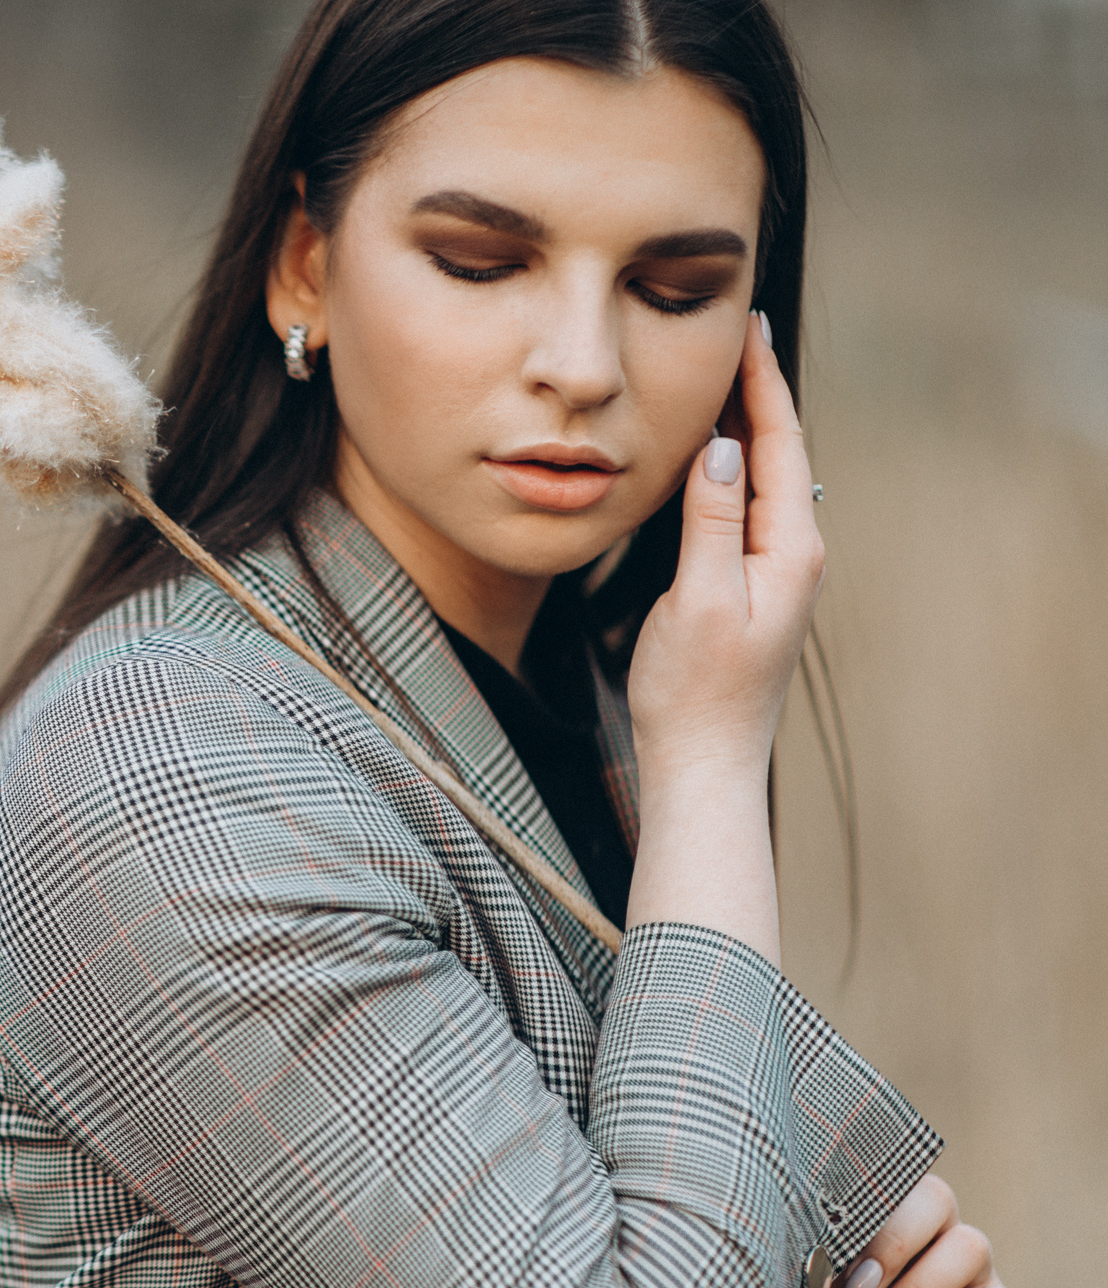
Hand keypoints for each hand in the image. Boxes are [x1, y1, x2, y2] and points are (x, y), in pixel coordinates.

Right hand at [626, 309, 823, 785]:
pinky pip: (740, 507)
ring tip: (714, 377)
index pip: (777, 443)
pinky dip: (722, 468)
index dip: (760, 381)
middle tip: (730, 332)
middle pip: (775, 451)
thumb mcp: (699, 598)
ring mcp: (771, 571)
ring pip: (758, 478)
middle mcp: (791, 553)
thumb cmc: (695, 692)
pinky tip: (700, 456)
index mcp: (789, 549)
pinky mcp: (747, 588)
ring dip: (737, 426)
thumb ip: (712, 519)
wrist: (702, 763)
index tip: (745, 326)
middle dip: (753, 390)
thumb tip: (722, 446)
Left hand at [764, 1175, 1019, 1287]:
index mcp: (877, 1221)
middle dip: (895, 1240)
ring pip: (971, 1248)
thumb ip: (802, 1262)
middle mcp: (929, 1241)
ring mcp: (967, 1281)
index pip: (888, 1176)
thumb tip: (800, 1233)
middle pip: (938, 1199)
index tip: (828, 1242)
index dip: (865, 1200)